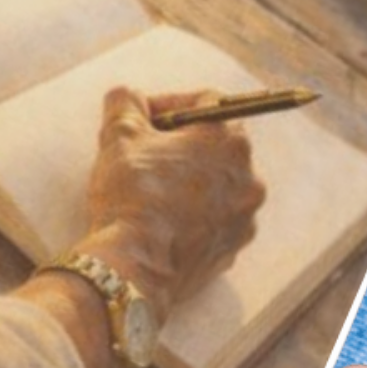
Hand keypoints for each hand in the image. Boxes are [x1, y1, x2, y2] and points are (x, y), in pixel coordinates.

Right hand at [81, 86, 264, 318]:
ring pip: (218, 183)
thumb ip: (125, 103)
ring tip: (153, 188)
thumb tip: (128, 97)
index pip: (205, 101)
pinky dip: (195, 213)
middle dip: (181, 142)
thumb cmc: (130, 196)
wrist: (133, 269)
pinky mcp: (233, 248)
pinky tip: (163, 219)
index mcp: (228, 140)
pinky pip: (216, 219)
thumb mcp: (118, 136)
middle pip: (216, 143)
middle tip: (145, 151)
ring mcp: (244, 216)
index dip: (169, 102)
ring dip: (190, 179)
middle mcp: (248, 176)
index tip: (142, 117)